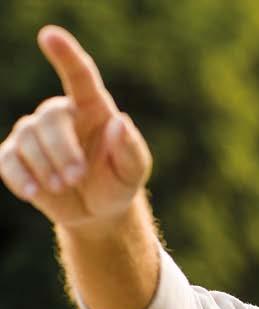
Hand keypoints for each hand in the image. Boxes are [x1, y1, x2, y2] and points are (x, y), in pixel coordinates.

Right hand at [0, 25, 151, 227]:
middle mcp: (60, 114)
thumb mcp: (133, 171)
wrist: (97, 210)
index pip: (79, 76)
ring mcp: (33, 133)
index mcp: (92, 108)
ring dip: (46, 167)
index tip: (49, 35)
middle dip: (63, 150)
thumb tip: (121, 122)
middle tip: (77, 177)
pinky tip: (34, 192)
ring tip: (64, 187)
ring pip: (27, 140)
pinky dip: (20, 177)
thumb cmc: (118, 181)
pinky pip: (7, 160)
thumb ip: (131, 148)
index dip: (65, 55)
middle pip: (50, 119)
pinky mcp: (14, 156)